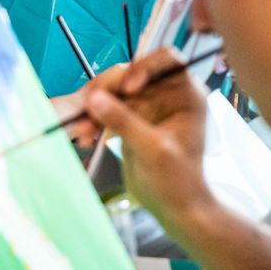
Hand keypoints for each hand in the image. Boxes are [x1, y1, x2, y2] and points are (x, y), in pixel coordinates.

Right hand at [81, 49, 213, 231]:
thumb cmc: (178, 181)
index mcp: (186, 95)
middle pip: (133, 73)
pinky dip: (94, 119)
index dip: (145, 67)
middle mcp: (167, 95)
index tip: (128, 88)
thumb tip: (94, 99)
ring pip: (115, 91)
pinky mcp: (131, 120)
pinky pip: (107, 108)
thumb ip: (124, 122)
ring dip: (96, 105)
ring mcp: (148, 107)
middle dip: (109, 88)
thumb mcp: (152, 150)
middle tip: (89, 104)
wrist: (173, 208)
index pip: (167, 61)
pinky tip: (86, 135)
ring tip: (83, 128)